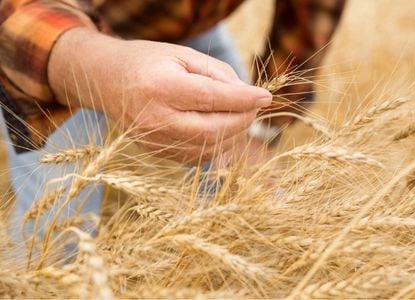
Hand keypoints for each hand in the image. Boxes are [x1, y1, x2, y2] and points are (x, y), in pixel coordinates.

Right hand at [48, 28, 271, 162]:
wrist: (107, 81)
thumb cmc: (149, 62)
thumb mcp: (183, 54)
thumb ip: (217, 74)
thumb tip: (247, 95)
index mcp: (160, 87)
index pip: (211, 99)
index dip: (243, 100)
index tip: (266, 97)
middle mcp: (155, 119)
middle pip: (213, 129)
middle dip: (242, 120)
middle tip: (254, 107)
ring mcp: (154, 141)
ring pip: (208, 148)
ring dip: (233, 134)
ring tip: (239, 115)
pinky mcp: (157, 153)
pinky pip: (197, 157)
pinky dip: (216, 145)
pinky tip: (220, 128)